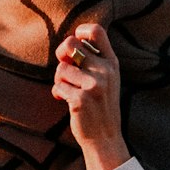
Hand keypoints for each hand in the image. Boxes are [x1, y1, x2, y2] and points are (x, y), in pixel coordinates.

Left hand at [53, 23, 129, 169]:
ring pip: (61, 68)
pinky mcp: (81, 99)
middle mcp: (105, 71)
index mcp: (112, 62)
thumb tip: (66, 45)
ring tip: (68, 91)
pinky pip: (58, 86)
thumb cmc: (100, 105)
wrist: (105, 137)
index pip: (97, 31)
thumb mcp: (106, 79)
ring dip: (59, 80)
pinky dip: (58, 93)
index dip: (80, 31)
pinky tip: (66, 102)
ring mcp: (94, 85)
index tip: (76, 43)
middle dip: (61, 53)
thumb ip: (93, 60)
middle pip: (70, 44)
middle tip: (64, 64)